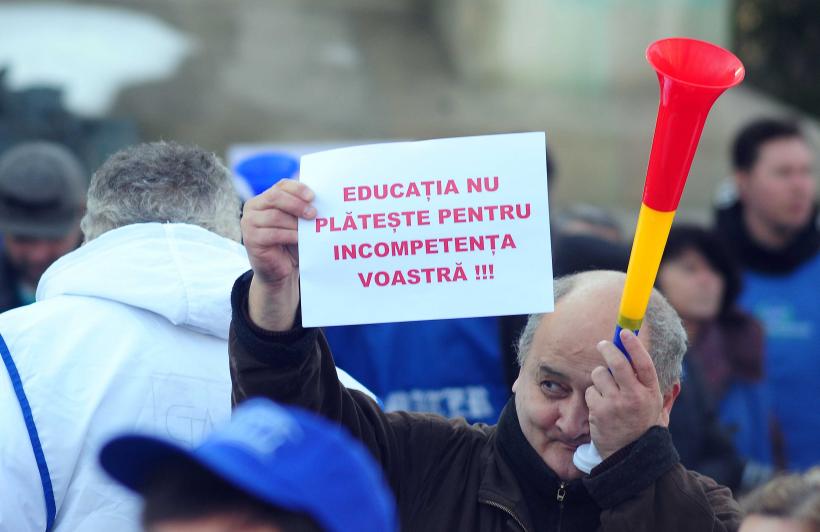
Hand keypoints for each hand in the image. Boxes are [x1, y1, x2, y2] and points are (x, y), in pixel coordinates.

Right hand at [240, 179, 315, 330]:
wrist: (280, 270)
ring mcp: (249, 222)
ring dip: (295, 223)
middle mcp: (253, 207)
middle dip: (297, 204)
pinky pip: (273, 233)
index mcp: (265, 198)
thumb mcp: (297, 222)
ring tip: (309, 229)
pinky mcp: (250, 239)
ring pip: (275, 216)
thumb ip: (301, 208)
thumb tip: (318, 198)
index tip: (313, 197)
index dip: (297, 189)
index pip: (281, 186)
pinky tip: (300, 239)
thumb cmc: (291, 243)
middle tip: (314, 213)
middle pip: (276, 197)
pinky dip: (289, 235)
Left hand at [585, 329, 663, 458]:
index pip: (643, 362)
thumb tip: (677, 377)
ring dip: (599, 379)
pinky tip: (600, 409)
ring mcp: (615, 404)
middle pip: (617, 362)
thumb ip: (664, 392)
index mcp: (650, 392)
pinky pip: (590, 392)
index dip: (634, 345)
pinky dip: (593, 396)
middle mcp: (634, 396)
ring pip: (599, 375)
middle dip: (608, 349)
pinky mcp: (599, 411)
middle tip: (602, 344)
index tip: (625, 332)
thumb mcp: (658, 410)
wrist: (631, 458)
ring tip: (606, 392)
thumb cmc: (644, 429)